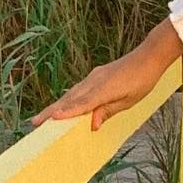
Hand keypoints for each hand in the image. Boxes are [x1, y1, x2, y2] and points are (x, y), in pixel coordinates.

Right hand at [29, 33, 177, 131]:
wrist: (148, 57)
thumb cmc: (142, 80)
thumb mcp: (129, 100)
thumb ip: (108, 111)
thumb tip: (92, 125)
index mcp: (105, 89)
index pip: (83, 104)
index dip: (67, 112)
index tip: (52, 119)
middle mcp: (94, 82)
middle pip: (70, 99)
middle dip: (52, 111)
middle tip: (35, 122)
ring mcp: (93, 77)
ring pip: (71, 94)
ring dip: (56, 106)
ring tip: (43, 117)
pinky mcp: (95, 76)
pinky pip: (78, 90)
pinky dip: (67, 99)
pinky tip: (61, 105)